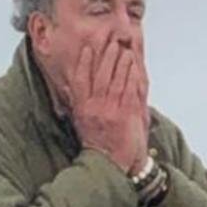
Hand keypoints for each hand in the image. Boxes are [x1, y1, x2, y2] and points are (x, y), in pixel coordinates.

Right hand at [64, 37, 148, 173]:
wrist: (110, 164)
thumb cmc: (98, 143)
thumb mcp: (82, 122)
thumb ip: (79, 104)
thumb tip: (71, 88)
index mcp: (82, 109)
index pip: (80, 81)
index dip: (84, 63)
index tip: (87, 49)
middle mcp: (95, 108)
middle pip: (100, 76)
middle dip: (107, 57)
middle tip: (112, 42)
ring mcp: (111, 110)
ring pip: (116, 81)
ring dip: (121, 63)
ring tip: (125, 50)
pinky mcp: (126, 114)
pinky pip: (129, 90)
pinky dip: (132, 76)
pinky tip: (134, 66)